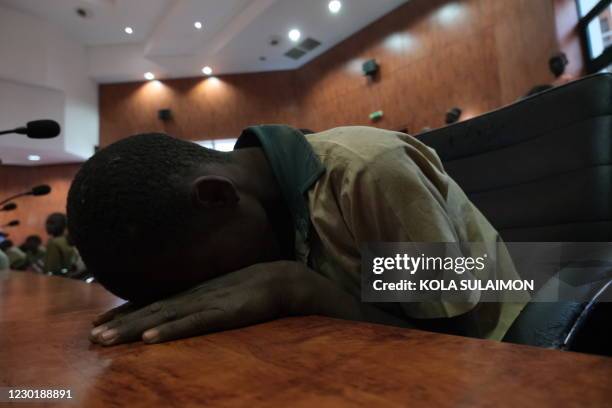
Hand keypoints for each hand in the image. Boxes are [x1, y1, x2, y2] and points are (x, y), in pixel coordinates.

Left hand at [89, 261, 316, 345]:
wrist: (282, 280)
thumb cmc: (253, 290)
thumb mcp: (222, 297)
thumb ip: (202, 303)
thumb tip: (183, 311)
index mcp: (193, 294)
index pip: (152, 304)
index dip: (125, 314)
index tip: (99, 325)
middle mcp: (193, 297)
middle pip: (151, 312)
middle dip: (120, 325)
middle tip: (92, 338)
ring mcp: (207, 304)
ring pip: (163, 318)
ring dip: (133, 329)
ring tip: (106, 340)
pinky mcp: (224, 314)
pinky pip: (192, 324)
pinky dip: (170, 331)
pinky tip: (150, 339)